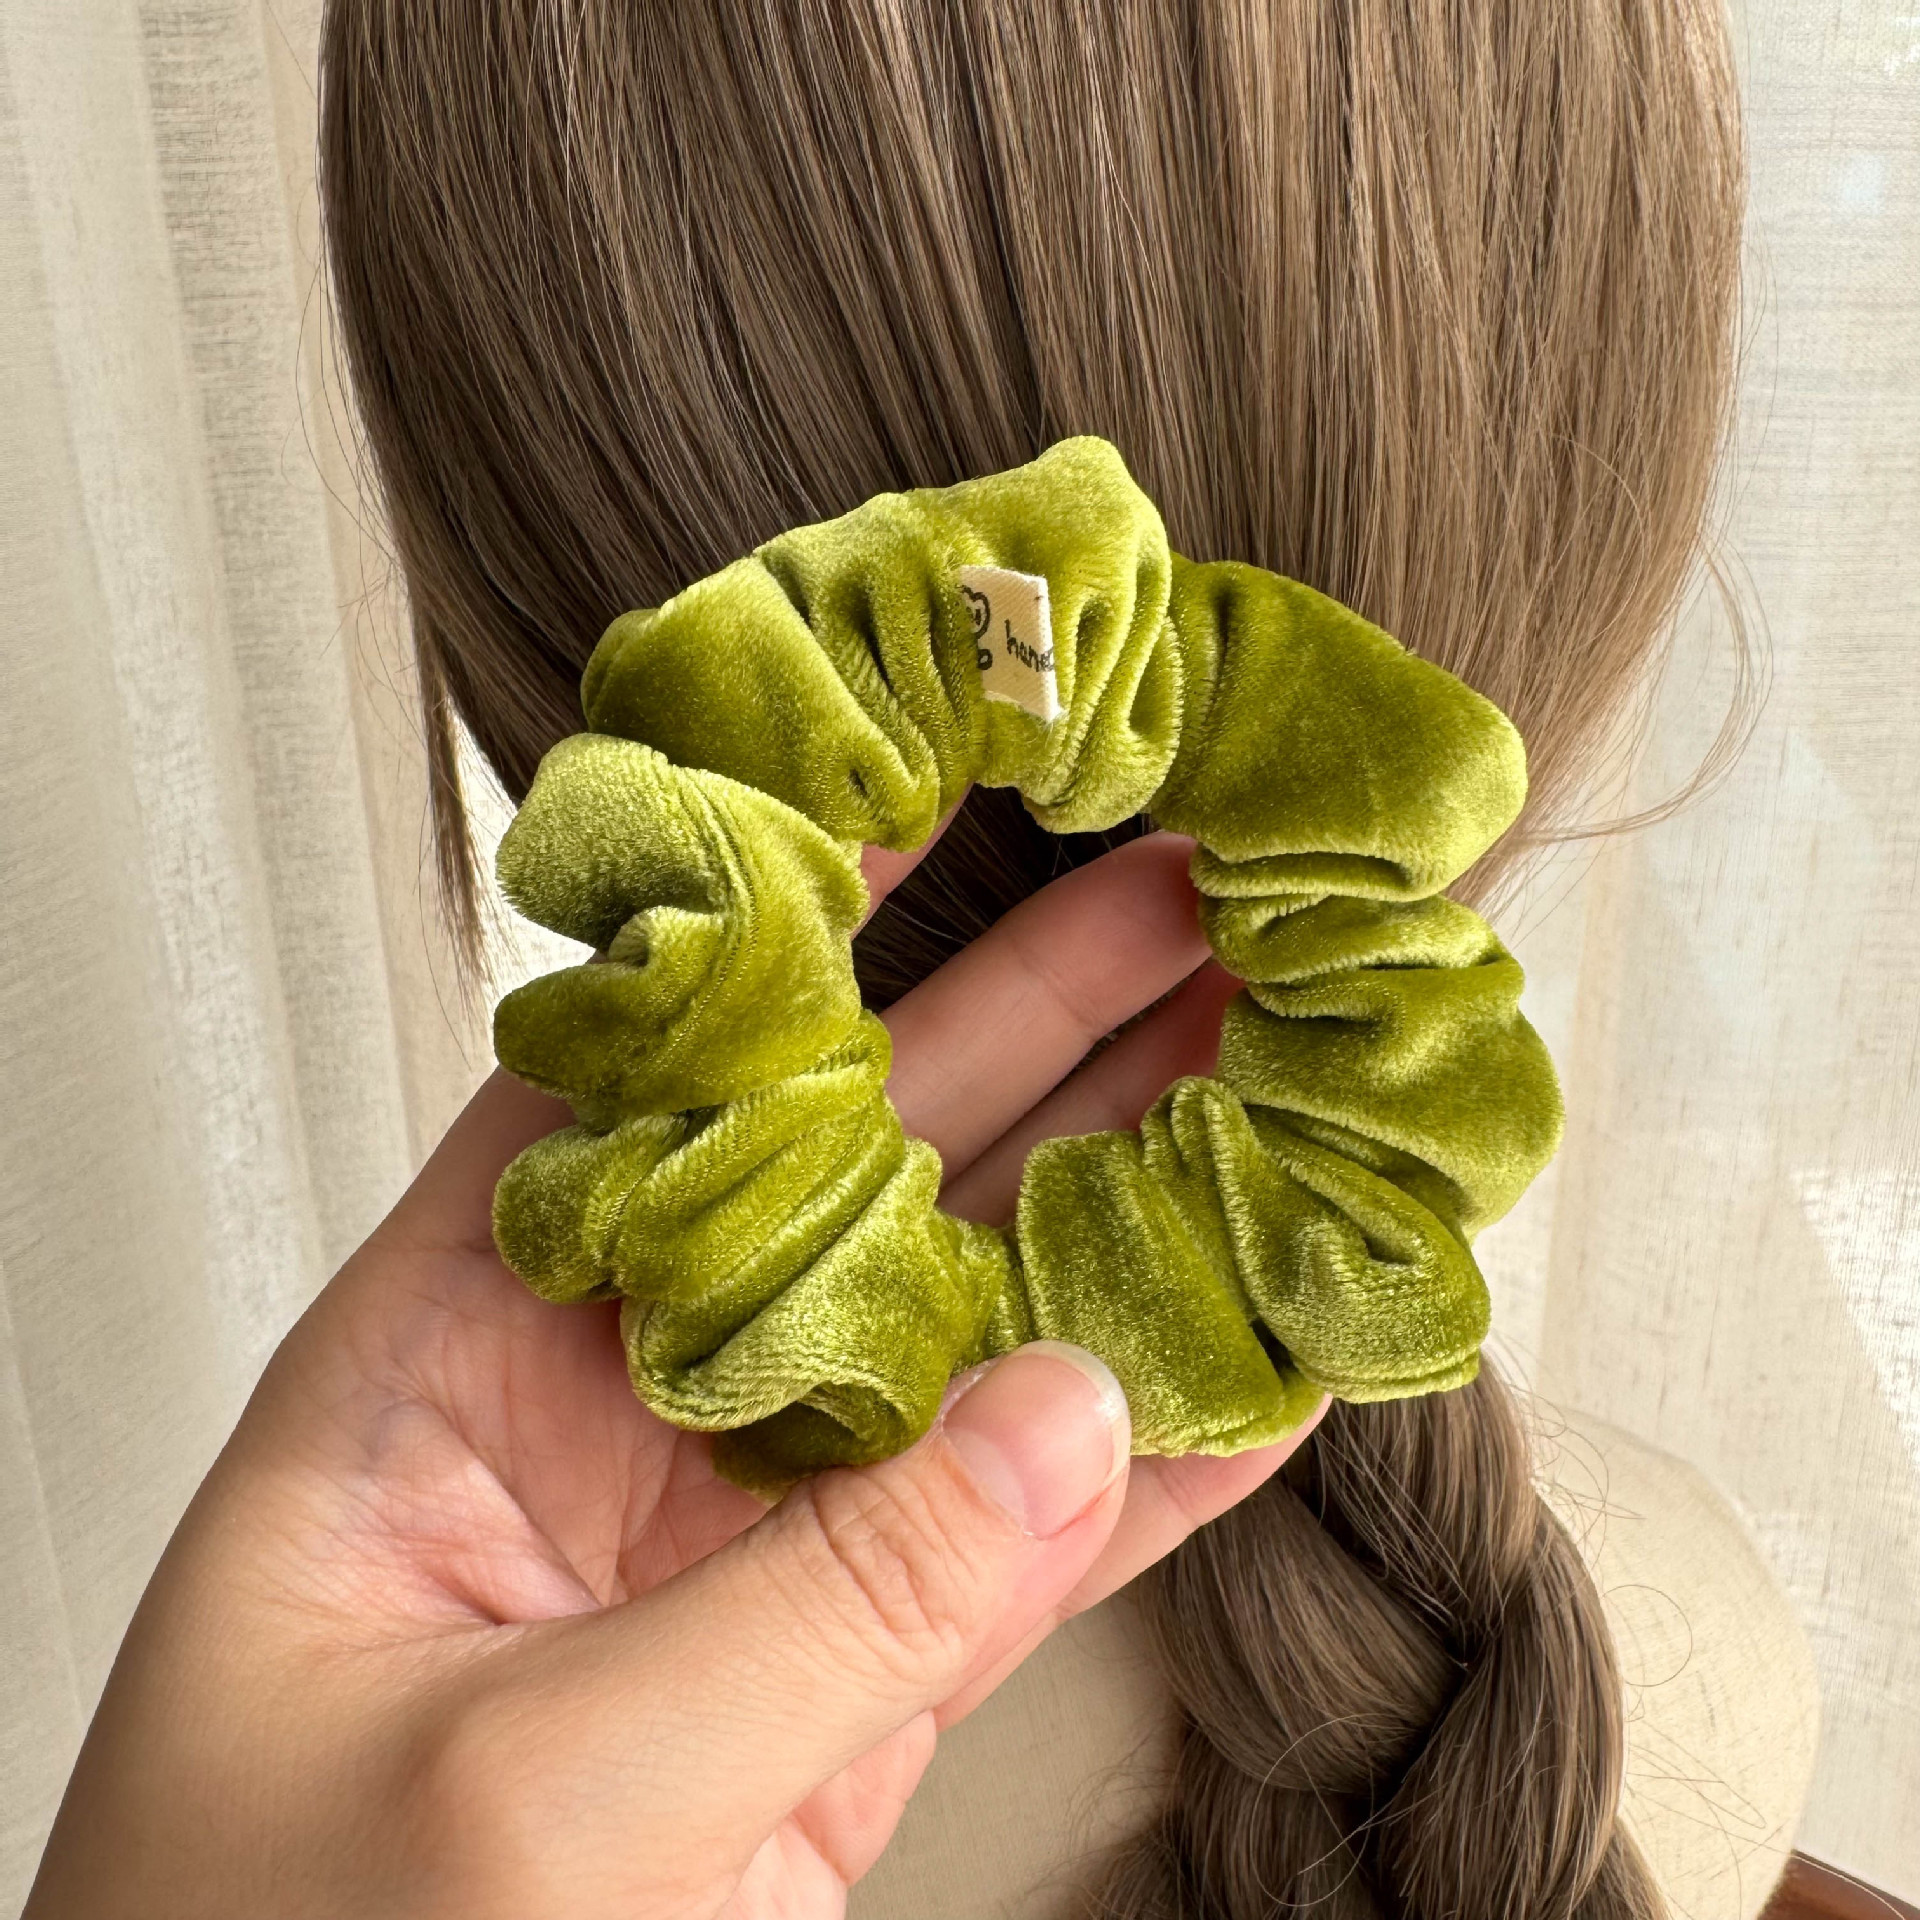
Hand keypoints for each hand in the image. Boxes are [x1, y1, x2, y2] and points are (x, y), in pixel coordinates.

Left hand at [26, 827, 1322, 1919]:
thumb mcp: (526, 1803)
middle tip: (1204, 888)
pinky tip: (1283, 1348)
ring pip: (978, 1323)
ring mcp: (749, 1534)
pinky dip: (1167, 1453)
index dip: (803, 919)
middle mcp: (616, 1399)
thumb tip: (1073, 1411)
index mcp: (457, 1351)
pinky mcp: (846, 1682)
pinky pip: (1031, 1534)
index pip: (651, 1068)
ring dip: (1138, 1198)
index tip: (950, 786)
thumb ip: (814, 1603)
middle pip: (861, 1156)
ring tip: (1290, 1064)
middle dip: (1039, 1015)